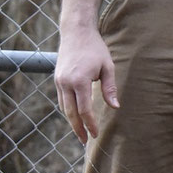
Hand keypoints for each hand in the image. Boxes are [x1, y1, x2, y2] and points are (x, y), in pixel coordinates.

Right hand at [54, 23, 117, 143]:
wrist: (76, 31)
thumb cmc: (95, 48)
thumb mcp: (107, 67)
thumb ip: (110, 88)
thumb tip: (115, 107)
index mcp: (79, 81)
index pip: (84, 110)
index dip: (90, 124)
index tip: (96, 134)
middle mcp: (66, 83)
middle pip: (70, 113)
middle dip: (77, 128)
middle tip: (84, 140)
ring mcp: (59, 81)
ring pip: (64, 107)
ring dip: (71, 121)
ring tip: (80, 131)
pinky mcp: (57, 79)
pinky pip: (62, 99)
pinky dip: (68, 109)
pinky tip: (75, 116)